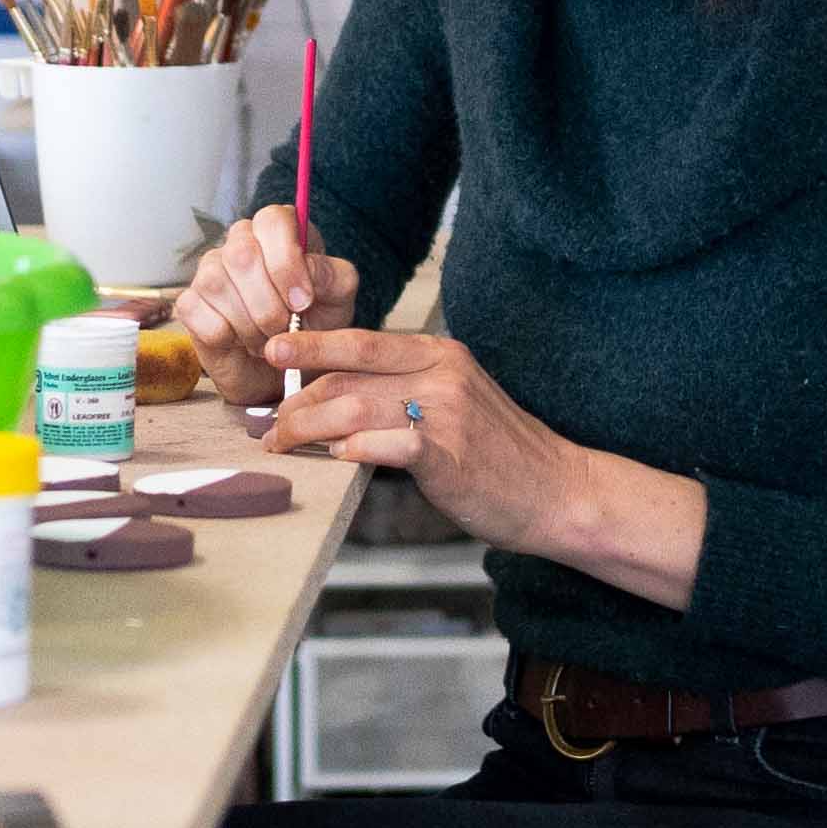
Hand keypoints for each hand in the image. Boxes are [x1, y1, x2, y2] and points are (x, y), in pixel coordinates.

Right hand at [174, 204, 349, 411]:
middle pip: (241, 254)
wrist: (285, 368)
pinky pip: (196, 311)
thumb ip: (332, 276)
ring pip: (216, 283)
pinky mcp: (189, 301)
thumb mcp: (338, 301)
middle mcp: (242, 241)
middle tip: (285, 327)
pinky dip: (224, 335)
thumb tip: (308, 267)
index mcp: (280, 230)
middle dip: (268, 303)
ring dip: (248, 323)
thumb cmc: (314, 325)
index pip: (273, 221)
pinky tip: (239, 341)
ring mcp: (211, 269)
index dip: (286, 262)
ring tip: (266, 338)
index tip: (302, 301)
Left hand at [267, 324, 689, 582]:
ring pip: (354, 407)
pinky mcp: (447, 455)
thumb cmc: (501, 451)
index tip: (272, 349)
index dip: (311, 344)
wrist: (558, 489)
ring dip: (308, 429)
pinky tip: (336, 459)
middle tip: (268, 421)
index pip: (362, 338)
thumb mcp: (456, 400)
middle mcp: (442, 373)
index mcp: (440, 353)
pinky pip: (384, 445)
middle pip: (348, 372)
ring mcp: (446, 412)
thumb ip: (406, 389)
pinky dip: (352, 450)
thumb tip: (340, 396)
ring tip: (284, 445)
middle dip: (297, 397)